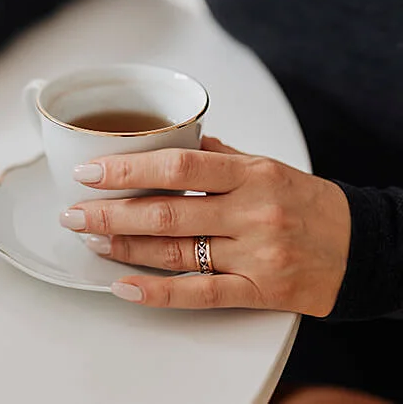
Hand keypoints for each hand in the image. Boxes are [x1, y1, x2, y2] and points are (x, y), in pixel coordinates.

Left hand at [61, 137, 350, 316]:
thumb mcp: (267, 167)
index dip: (127, 170)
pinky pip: (200, 293)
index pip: (178, 166)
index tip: (90, 171)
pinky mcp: (259, 291)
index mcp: (252, 174)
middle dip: (110, 213)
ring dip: (124, 247)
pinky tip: (124, 285)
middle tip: (74, 213)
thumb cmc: (308, 204)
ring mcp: (255, 255)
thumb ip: (219, 156)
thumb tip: (174, 141)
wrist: (361, 247)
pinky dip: (157, 292)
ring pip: (175, 251)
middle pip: (166, 211)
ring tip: (90, 240)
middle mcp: (252, 212)